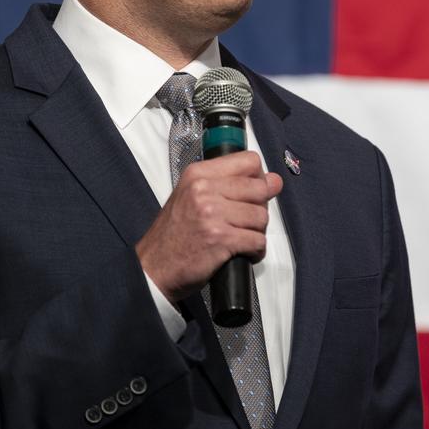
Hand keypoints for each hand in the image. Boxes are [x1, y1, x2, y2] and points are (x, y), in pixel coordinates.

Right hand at [135, 150, 282, 304]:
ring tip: (239, 238)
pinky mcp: (221, 239)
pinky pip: (258, 241)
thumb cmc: (174, 235)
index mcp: (198, 174)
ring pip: (261, 217)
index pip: (249, 161)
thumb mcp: (192, 197)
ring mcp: (212, 214)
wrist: (154, 268)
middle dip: (259, 208)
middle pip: (260, 189)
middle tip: (243, 222)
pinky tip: (242, 253)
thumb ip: (230, 185)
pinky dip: (255, 251)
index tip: (251, 193)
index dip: (258, 178)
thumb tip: (274, 181)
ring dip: (256, 232)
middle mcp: (204, 189)